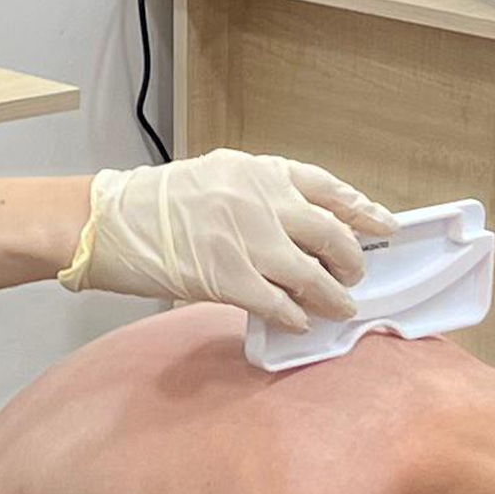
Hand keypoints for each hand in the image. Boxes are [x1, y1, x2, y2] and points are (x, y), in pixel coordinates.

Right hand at [65, 151, 398, 331]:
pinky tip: (298, 322)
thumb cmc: (160, 203)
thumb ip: (264, 195)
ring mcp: (246, 240)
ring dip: (333, 296)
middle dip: (352, 260)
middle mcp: (260, 201)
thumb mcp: (220, 177)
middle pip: (332, 234)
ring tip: (340, 306)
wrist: (110, 222)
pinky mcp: (227, 278)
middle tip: (355, 275)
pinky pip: (279, 304)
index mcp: (260, 172)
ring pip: (313, 275)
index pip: (329, 189)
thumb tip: (306, 226)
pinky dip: (296, 316)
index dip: (363, 210)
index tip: (384, 225)